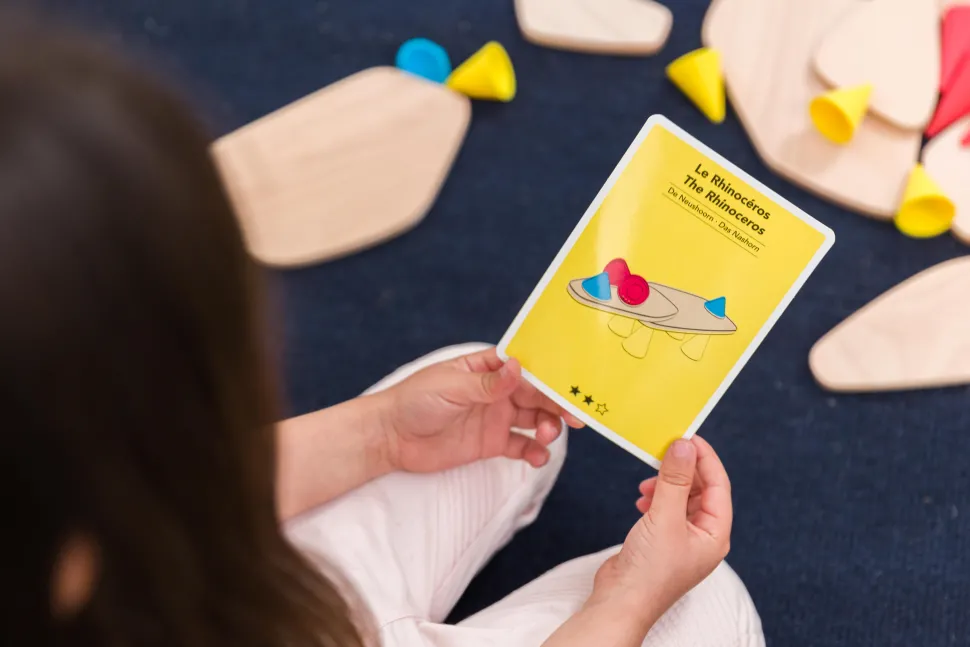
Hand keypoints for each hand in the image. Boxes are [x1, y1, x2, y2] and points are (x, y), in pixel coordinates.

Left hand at [379, 347, 583, 473]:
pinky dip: (534, 451)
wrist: (391, 437)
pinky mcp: (491, 443)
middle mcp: (496, 391)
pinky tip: (539, 457)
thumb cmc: (415, 400)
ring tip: (546, 436)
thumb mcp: (451, 387)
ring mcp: (496, 417)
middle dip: (556, 404)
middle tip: (575, 417)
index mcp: (487, 368)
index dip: (550, 377)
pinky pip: (521, 447)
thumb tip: (517, 367)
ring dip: (548, 427)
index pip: (526, 368)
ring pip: (534, 420)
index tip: (570, 386)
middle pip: (536, 395)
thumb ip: (487, 383)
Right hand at [588, 436, 731, 632]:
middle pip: (702, 490)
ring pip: (683, 498)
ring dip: (668, 483)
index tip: (688, 436)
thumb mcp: (664, 517)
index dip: (705, 458)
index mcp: (716, 533)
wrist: (621, 601)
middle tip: (665, 451)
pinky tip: (643, 498)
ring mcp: (683, 539)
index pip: (718, 485)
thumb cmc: (649, 570)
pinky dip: (657, 497)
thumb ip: (675, 479)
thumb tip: (684, 446)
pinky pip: (667, 508)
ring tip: (649, 481)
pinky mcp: (663, 540)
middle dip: (684, 470)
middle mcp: (704, 536)